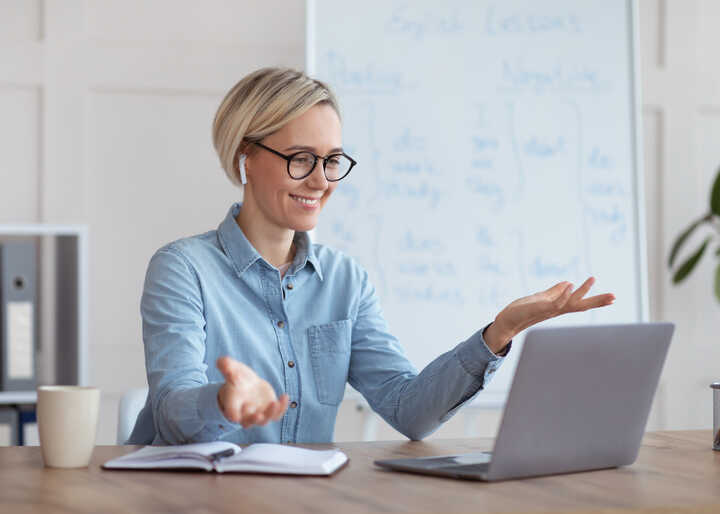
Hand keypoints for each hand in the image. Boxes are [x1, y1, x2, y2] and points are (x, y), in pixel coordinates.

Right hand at [216, 356, 288, 428]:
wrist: (247, 385)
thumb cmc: (237, 379)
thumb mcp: (232, 371)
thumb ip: (227, 368)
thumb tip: (221, 361)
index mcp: (232, 407)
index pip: (232, 415)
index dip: (234, 414)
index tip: (237, 411)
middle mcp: (245, 414)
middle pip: (248, 422)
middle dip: (253, 419)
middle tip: (258, 415)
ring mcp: (259, 414)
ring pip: (265, 420)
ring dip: (270, 414)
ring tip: (274, 403)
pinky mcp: (270, 411)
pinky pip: (277, 414)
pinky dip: (282, 407)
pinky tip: (285, 396)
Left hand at [484, 277, 614, 353]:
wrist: (508, 320)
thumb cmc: (524, 310)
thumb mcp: (542, 298)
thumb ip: (555, 291)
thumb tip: (568, 283)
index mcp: (559, 306)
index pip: (581, 302)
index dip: (596, 300)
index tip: (613, 297)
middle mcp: (557, 309)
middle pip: (581, 305)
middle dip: (598, 301)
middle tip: (614, 296)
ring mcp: (549, 309)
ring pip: (570, 302)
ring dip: (582, 291)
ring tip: (592, 279)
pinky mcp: (539, 308)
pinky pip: (554, 302)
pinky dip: (562, 294)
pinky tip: (570, 284)